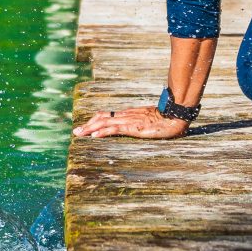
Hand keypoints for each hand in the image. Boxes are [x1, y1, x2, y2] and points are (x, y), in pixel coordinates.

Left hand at [72, 106, 189, 138]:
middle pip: (102, 118)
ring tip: (79, 134)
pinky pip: (115, 129)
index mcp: (129, 114)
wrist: (176, 116)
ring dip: (90, 128)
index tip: (86, 126)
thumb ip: (142, 122)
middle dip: (88, 125)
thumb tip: (138, 126)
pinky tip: (94, 136)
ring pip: (104, 123)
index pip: (108, 115)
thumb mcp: (150, 121)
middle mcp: (126, 115)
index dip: (95, 120)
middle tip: (76, 131)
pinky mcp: (134, 127)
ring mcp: (129, 120)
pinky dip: (103, 132)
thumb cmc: (166, 119)